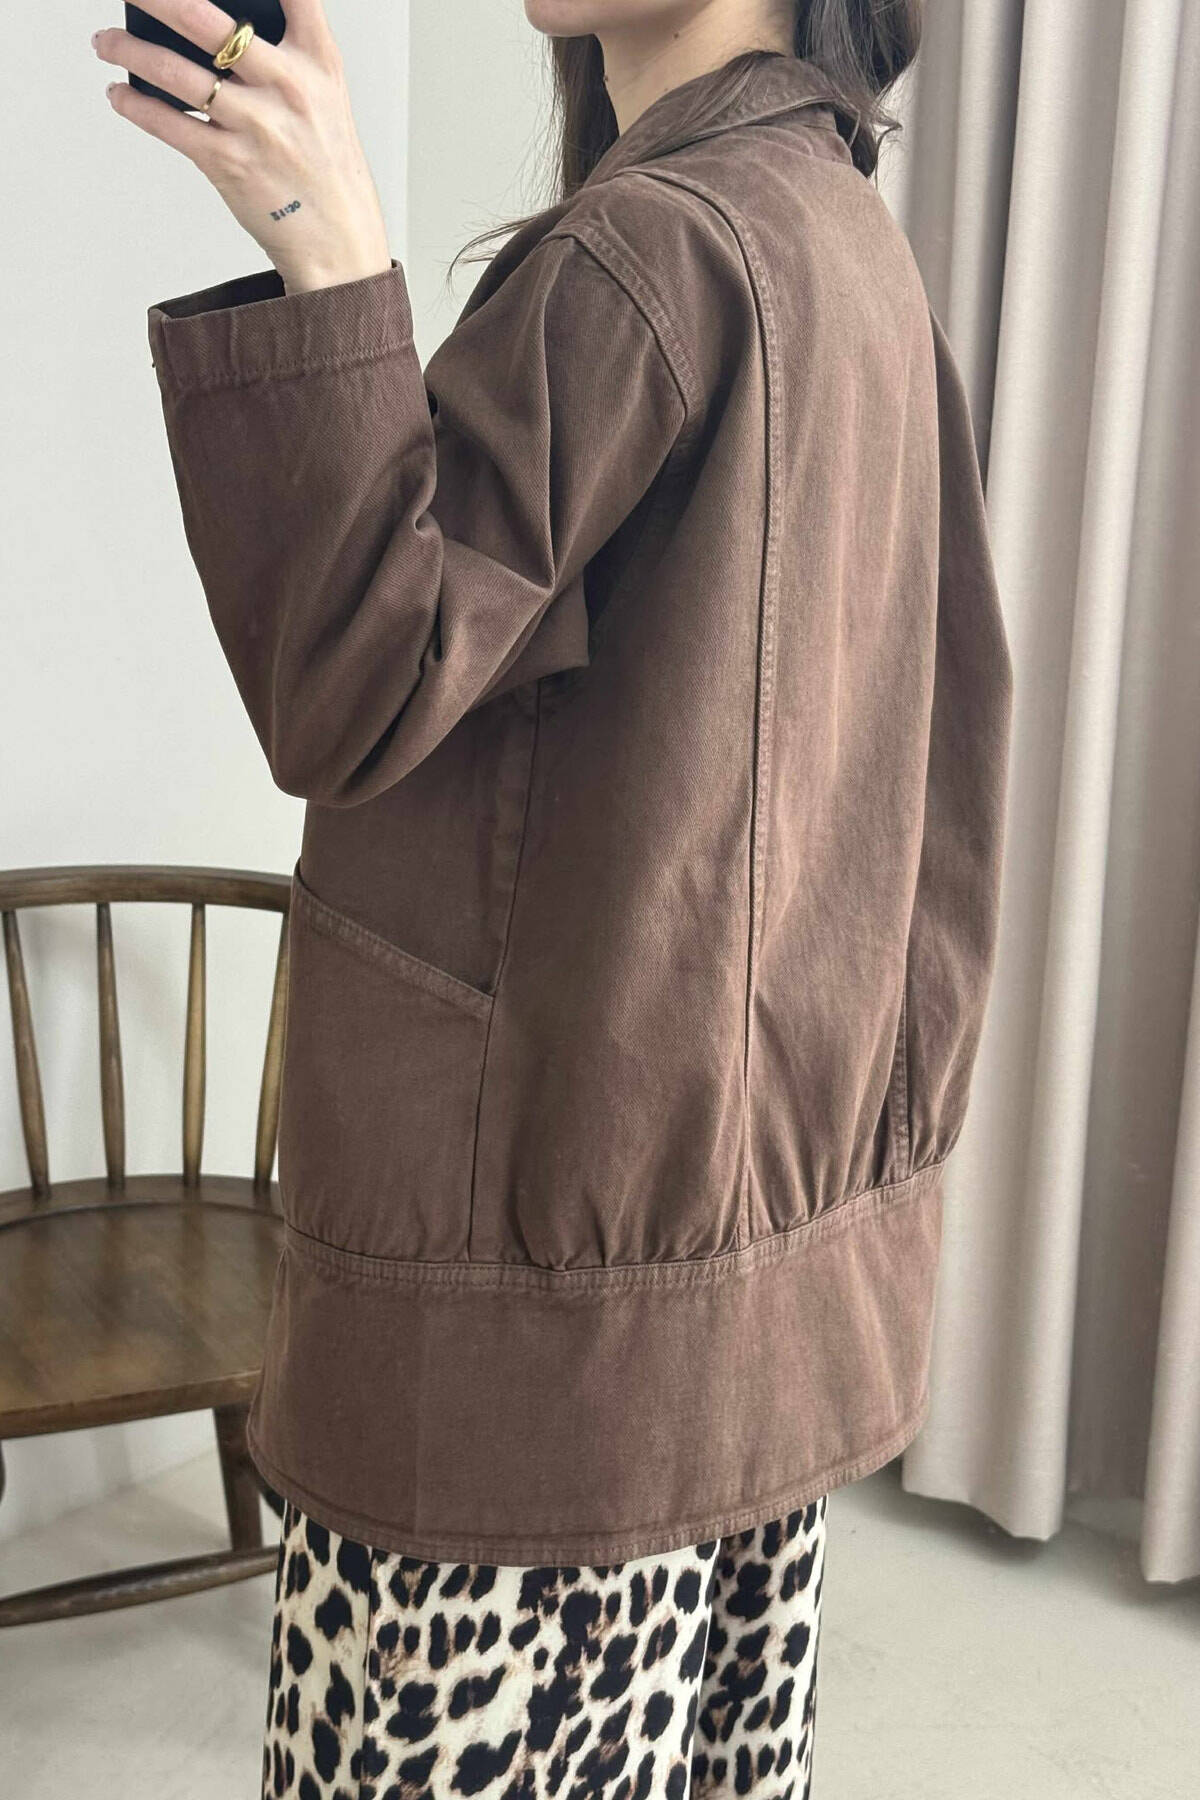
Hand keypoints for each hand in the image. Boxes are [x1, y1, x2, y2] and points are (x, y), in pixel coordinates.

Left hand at [92, 0, 391, 292]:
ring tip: (105, 42)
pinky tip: (119, 94)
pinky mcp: (229, 163)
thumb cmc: (326, 166)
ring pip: (174, 72)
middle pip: (206, 21)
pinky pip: (167, 124)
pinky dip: (134, 105)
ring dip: (127, 50)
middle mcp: (286, 87)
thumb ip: (288, 53)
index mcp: (317, 62)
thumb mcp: (326, 97)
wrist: (339, 238)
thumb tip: (220, 30)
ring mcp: (255, 125)